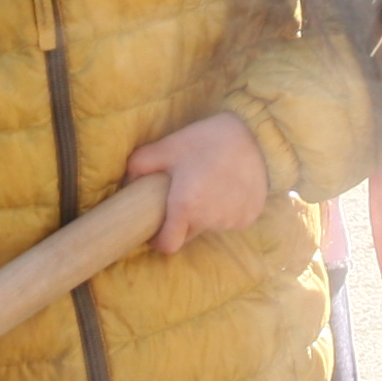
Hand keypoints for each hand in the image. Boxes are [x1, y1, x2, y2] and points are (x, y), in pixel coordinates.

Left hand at [125, 113, 272, 254]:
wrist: (255, 135)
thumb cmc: (207, 140)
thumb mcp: (167, 147)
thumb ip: (139, 166)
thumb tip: (126, 184)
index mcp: (186, 207)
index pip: (168, 245)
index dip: (159, 240)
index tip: (156, 229)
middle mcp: (210, 220)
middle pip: (188, 234)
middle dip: (181, 222)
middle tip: (183, 196)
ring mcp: (232, 221)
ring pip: (209, 227)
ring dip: (204, 215)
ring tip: (208, 186)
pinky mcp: (249, 217)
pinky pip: (229, 221)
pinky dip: (224, 211)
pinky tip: (227, 188)